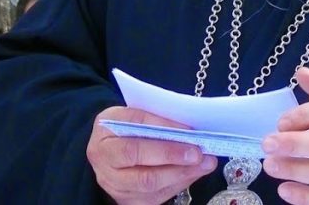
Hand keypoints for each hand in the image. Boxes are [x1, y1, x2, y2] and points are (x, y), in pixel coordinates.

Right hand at [86, 106, 217, 204]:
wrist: (107, 150)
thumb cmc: (124, 127)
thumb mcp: (132, 113)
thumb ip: (154, 118)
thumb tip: (188, 128)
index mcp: (103, 132)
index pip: (134, 128)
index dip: (163, 129)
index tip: (188, 131)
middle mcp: (105, 162)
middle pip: (139, 163)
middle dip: (173, 157)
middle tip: (199, 153)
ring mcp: (115, 185)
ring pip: (150, 184)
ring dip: (182, 174)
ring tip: (205, 163)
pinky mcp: (127, 200)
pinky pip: (156, 196)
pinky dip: (179, 183)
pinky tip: (194, 172)